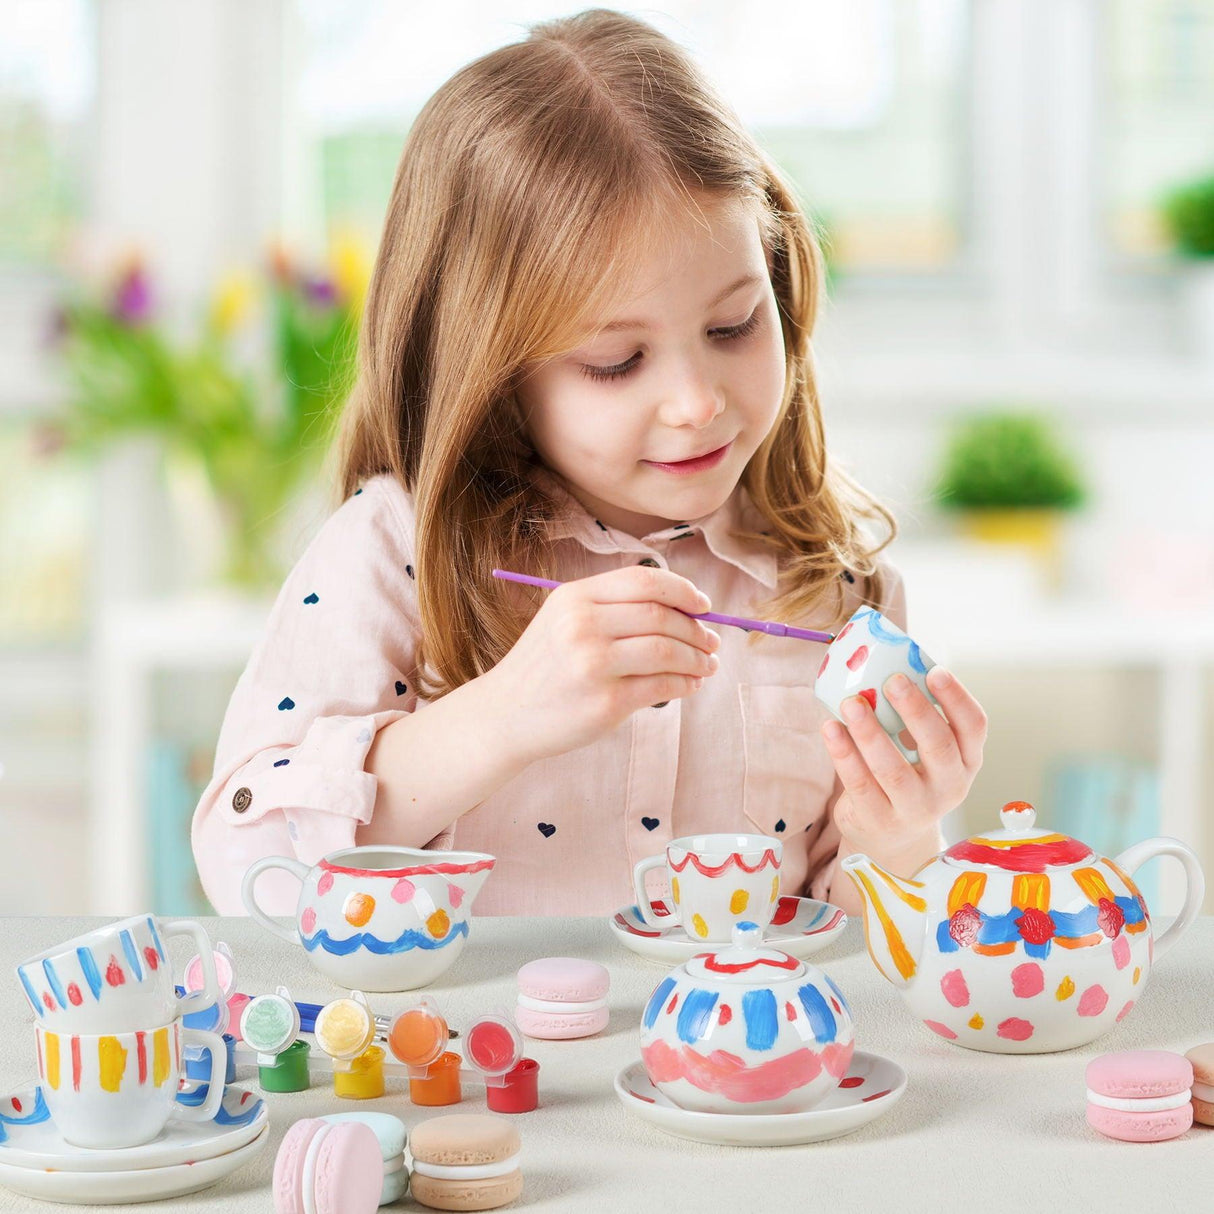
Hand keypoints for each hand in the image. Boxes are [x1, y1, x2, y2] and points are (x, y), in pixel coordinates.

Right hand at [486, 564, 720, 763]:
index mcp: (574, 598)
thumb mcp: (565, 619)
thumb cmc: (546, 666)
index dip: (683, 591)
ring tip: (707, 666)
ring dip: (697, 659)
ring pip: (667, 651)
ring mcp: (593, 665)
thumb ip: (614, 607)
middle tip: (712, 642)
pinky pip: (662, 686)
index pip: (645, 581)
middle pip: (661, 616)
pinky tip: (690, 685)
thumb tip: (687, 609)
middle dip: (697, 629)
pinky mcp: (605, 702)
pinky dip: (685, 684)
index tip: (703, 605)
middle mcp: (582, 626)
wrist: (505, 714)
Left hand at [820, 666, 986, 860]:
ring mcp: (914, 809)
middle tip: (892, 679)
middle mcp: (948, 787)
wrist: (890, 837)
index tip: (935, 670)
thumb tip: (884, 663)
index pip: (974, 727)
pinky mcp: (878, 820)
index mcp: (966, 761)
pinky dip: (843, 754)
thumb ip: (914, 717)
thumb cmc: (908, 777)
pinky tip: (830, 728)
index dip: (957, 697)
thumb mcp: (925, 753)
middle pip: (938, 746)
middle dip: (915, 710)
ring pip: (892, 769)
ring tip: (851, 702)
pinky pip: (859, 784)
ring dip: (870, 732)